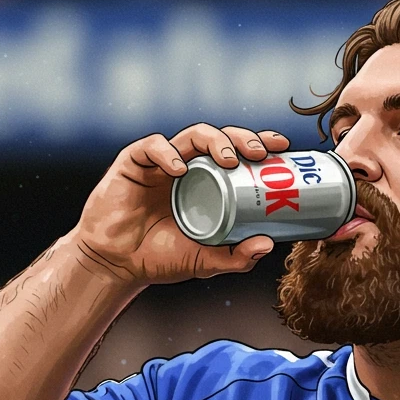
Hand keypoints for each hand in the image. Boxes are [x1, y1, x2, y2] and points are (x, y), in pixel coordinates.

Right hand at [69, 125, 290, 284]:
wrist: (117, 264)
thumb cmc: (160, 258)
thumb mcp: (206, 260)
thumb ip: (236, 257)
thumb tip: (268, 245)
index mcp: (207, 184)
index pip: (237, 155)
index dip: (259, 145)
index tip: (282, 148)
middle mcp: (188, 168)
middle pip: (220, 138)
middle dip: (243, 138)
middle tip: (259, 153)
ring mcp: (161, 163)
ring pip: (192, 136)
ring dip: (214, 141)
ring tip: (229, 159)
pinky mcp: (133, 163)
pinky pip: (152, 147)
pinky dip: (167, 153)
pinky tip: (179, 168)